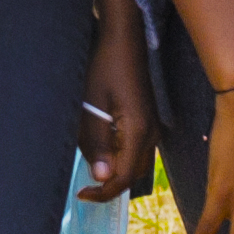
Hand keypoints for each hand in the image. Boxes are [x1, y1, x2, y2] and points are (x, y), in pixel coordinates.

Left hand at [74, 0, 151, 200]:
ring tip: (91, 165)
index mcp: (138, 131)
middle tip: (84, 185)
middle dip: (110, 184)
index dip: (103, 191)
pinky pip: (136, 149)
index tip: (82, 194)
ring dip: (115, 170)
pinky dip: (120, 156)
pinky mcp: (147, 121)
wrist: (124, 39)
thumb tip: (102, 176)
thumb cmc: (104, 67)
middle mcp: (151, 133)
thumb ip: (97, 143)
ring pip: (136, 163)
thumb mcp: (92, 105)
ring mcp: (151, 127)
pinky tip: (102, 148)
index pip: (124, 177)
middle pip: (133, 174)